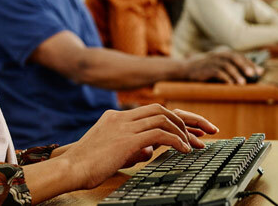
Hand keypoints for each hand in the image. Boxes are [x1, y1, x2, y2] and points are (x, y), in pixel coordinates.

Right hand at [59, 104, 217, 189]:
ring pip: (163, 117)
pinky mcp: (128, 138)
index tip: (193, 130)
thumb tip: (150, 150)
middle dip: (188, 119)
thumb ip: (132, 147)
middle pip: (162, 108)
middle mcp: (121, 117)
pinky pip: (161, 134)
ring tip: (196, 145)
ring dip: (184, 130)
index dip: (175, 119)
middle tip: (207, 132)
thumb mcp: (112, 152)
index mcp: (116, 118)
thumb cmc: (87, 165)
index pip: (152, 111)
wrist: (71, 168)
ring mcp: (124, 126)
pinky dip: (177, 140)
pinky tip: (185, 150)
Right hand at [183, 50, 262, 83]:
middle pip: (234, 58)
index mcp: (223, 53)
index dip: (250, 63)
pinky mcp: (205, 69)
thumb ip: (237, 68)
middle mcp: (218, 55)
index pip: (240, 56)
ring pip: (226, 65)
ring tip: (242, 83)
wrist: (186, 69)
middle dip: (244, 66)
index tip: (259, 72)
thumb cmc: (207, 69)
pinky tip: (231, 85)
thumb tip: (258, 72)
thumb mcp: (220, 66)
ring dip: (236, 74)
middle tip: (252, 74)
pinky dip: (225, 78)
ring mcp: (211, 61)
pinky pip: (217, 72)